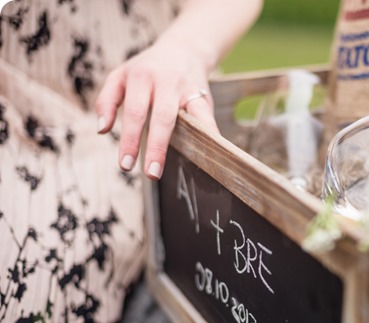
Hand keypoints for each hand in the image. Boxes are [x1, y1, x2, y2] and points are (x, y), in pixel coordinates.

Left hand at [96, 37, 218, 179]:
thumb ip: (107, 100)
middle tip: (150, 173)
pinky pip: (208, 117)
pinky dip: (211, 133)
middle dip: (156, 147)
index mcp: (141, 77)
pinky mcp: (204, 96)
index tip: (125, 165)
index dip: (130, 140)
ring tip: (183, 166)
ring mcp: (188, 89)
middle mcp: (166, 82)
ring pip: (188, 118)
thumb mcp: (120, 76)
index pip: (134, 112)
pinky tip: (212, 151)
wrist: (183, 48)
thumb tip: (102, 130)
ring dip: (188, 144)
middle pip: (162, 118)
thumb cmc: (147, 69)